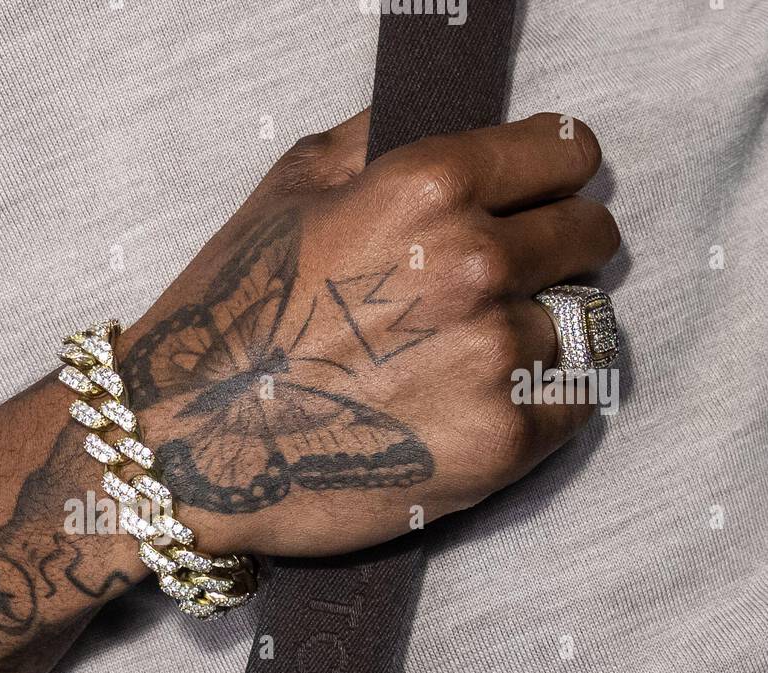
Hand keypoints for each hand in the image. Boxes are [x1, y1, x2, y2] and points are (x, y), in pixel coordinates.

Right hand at [115, 110, 619, 557]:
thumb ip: (387, 138)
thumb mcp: (292, 188)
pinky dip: (537, 405)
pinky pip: (573, 404)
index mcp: (430, 187)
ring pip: (574, 327)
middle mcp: (475, 265)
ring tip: (453, 365)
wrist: (188, 445)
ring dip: (531, 339)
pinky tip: (468, 409)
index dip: (549, 177)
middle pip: (588, 238)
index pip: (566, 153)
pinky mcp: (501, 441)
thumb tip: (462, 123)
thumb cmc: (233, 315)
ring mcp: (494, 358)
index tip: (535, 203)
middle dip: (551, 254)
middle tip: (491, 290)